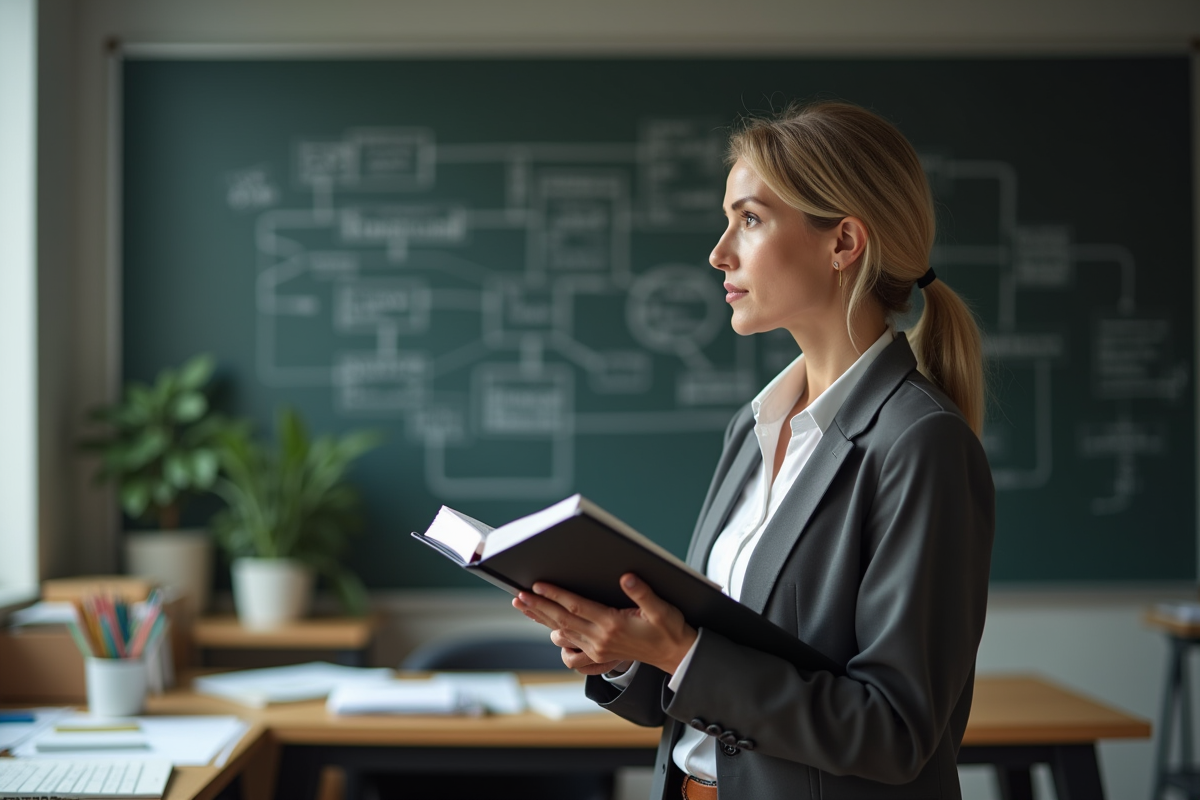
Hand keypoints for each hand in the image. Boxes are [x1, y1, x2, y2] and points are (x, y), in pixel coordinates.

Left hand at [513, 573, 696, 674]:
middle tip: (519, 596)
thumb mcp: (661, 608)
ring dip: (542, 619)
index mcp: (613, 624)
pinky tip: (548, 629)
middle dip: (538, 607)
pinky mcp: (598, 654)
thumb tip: (626, 577)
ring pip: (562, 632)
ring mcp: (597, 649)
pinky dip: (556, 636)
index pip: (577, 606)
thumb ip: (642, 593)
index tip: (537, 585)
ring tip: (525, 606)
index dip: (556, 595)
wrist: (674, 655)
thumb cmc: (669, 629)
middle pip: (562, 620)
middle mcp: (600, 638)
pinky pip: (570, 646)